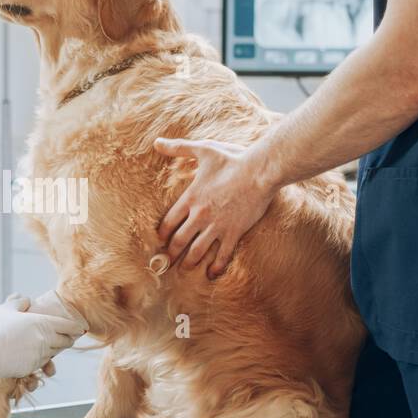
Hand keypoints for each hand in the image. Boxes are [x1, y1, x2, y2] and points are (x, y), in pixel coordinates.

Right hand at [0, 296, 85, 395]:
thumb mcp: (5, 309)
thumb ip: (19, 303)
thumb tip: (27, 300)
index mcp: (43, 324)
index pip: (69, 326)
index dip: (77, 327)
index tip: (80, 327)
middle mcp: (45, 341)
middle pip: (66, 342)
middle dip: (67, 338)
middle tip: (65, 334)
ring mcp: (39, 357)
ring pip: (53, 353)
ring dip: (53, 348)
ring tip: (45, 342)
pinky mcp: (30, 369)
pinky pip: (40, 363)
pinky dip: (39, 358)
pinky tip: (30, 352)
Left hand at [153, 137, 278, 278]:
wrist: (260, 171)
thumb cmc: (232, 159)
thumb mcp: (203, 150)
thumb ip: (178, 148)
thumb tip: (157, 142)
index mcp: (190, 198)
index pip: (168, 222)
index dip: (162, 234)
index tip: (160, 241)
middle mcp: (200, 216)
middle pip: (179, 240)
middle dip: (171, 253)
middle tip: (167, 262)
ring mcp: (217, 226)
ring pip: (197, 251)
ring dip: (189, 262)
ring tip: (184, 269)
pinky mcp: (234, 232)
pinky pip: (222, 255)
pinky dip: (216, 267)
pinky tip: (211, 275)